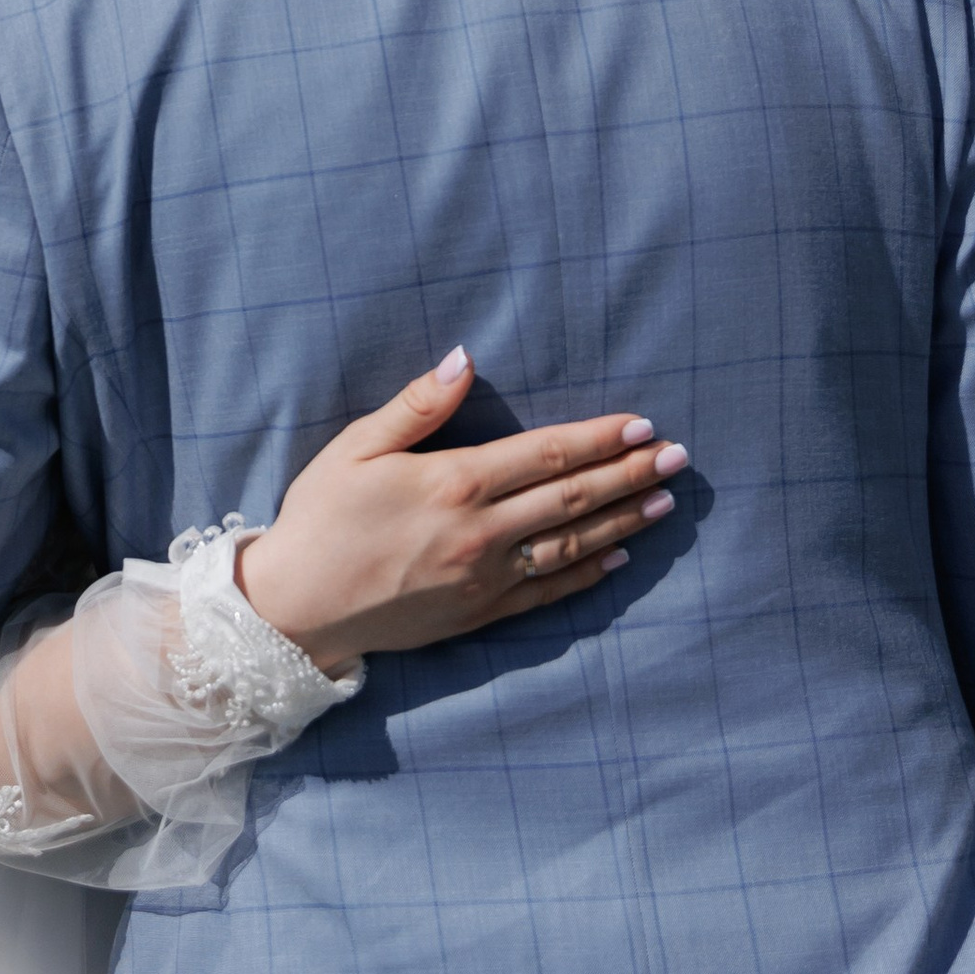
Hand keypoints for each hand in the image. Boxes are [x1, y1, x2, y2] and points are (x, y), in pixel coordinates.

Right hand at [234, 352, 686, 674]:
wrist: (296, 608)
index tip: (642, 425)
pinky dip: (587, 574)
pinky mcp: (478, 614)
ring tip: (663, 502)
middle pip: (572, 498)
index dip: (598, 439)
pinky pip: (547, 592)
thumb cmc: (321, 517)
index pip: (545, 455)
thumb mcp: (356, 447)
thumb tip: (465, 359)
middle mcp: (480, 533)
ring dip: (623, 522)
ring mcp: (484, 579)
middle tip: (678, 458)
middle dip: (629, 474)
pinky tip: (618, 558)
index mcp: (453, 484)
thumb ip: (418, 405)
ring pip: (571, 545)